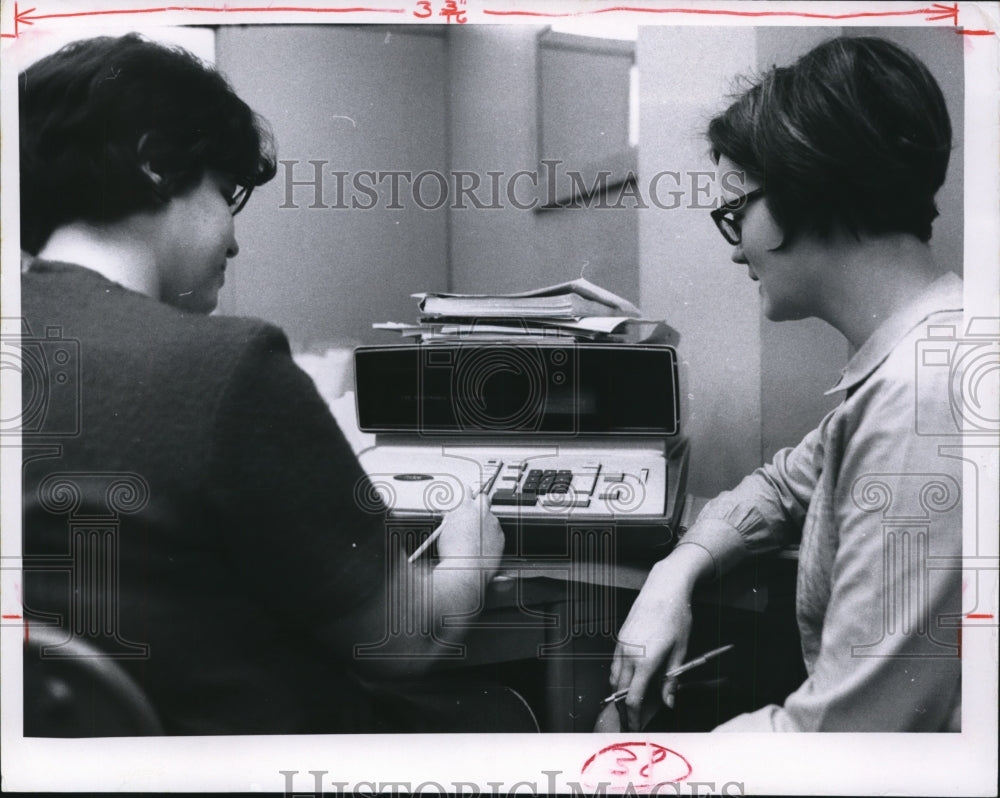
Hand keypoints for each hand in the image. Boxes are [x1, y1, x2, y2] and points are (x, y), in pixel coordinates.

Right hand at [434, 492, 503, 575]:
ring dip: (485, 522)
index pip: (467, 491)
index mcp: (465, 507)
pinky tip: (483, 546)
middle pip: (483, 498)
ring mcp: (493, 523)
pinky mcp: (501, 535)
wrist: (466, 569)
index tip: (467, 493)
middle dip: (479, 502)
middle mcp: (481, 511)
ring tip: (476, 537)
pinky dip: (491, 535)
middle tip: (474, 511)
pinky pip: (496, 531)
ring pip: (490, 517)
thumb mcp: (444, 531)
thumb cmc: (452, 553)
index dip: (466, 492)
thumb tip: (451, 514)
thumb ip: (450, 519)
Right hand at [610, 546, 708, 730]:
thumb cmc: (676, 616)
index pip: (634, 699)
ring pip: (614, 677)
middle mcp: (628, 654)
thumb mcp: (681, 651)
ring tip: (632, 702)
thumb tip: (669, 702)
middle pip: (619, 691)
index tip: (638, 727)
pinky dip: (619, 676)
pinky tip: (631, 678)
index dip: (635, 717)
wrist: (664, 588)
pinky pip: (615, 663)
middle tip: (634, 719)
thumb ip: (671, 680)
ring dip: (620, 692)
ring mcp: (621, 644)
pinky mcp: (620, 637)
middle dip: (625, 709)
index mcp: (645, 660)